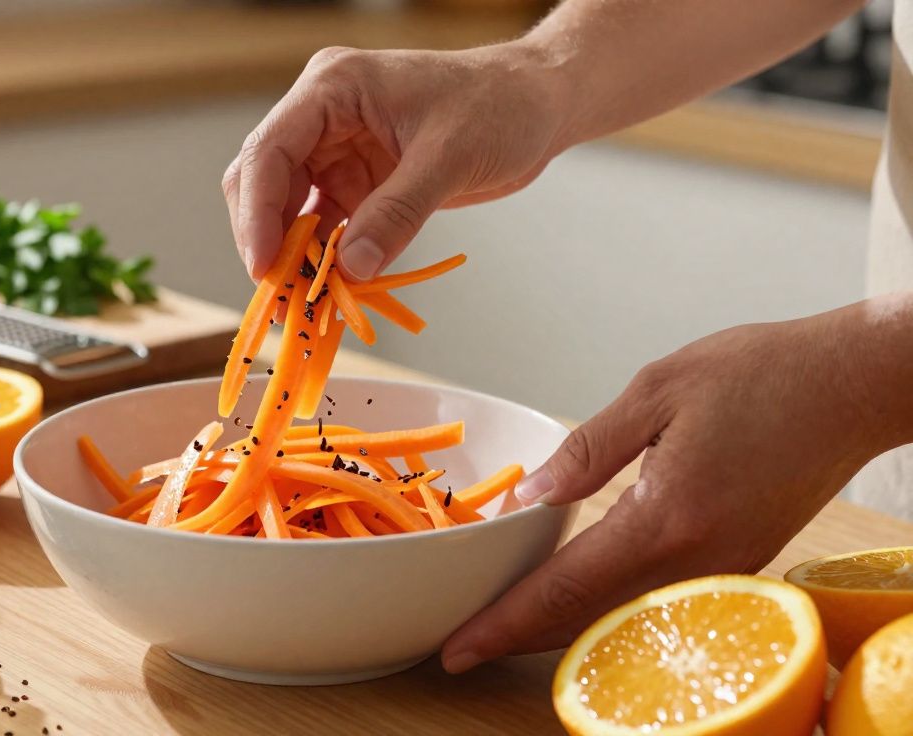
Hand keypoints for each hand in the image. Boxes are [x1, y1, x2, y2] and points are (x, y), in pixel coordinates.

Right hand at [222, 42, 570, 280]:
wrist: (538, 104)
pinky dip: (323, 260)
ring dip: (293, 257)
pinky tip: (329, 291)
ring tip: (302, 304)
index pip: (268, 152)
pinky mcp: (356, 180)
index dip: (256, 213)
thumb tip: (350, 267)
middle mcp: (323, 117)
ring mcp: (337, 150)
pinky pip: (323, 226)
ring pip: (287, 210)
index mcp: (332, 88)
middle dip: (267, 241)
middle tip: (281, 296)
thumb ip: (397, 212)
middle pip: (263, 182)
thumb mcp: (449, 157)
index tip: (265, 266)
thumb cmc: (500, 105)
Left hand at [440, 297, 912, 672]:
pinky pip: (660, 599)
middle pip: (591, 619)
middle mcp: (698, 559)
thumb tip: (529, 497)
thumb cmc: (762, 373)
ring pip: (625, 617)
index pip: (566, 588)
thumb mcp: (656, 391)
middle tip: (463, 646)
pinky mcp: (742, 561)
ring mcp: (726, 568)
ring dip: (563, 626)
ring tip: (504, 624)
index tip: (458, 648)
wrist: (854, 383)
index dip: (505, 623)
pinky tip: (576, 596)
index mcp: (667, 517)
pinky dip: (608, 606)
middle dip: (522, 637)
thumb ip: (586, 451)